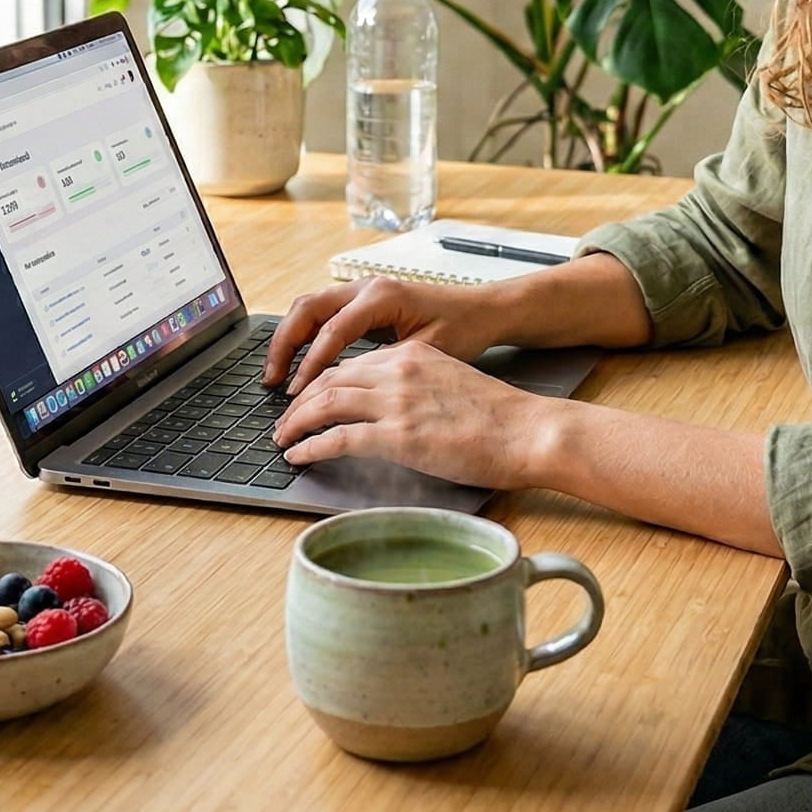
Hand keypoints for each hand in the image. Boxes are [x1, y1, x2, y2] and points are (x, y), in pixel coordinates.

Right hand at [262, 275, 513, 390]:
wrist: (484, 309)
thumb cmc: (463, 329)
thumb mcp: (425, 353)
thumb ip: (385, 366)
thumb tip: (347, 391)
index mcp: (381, 296)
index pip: (332, 331)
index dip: (310, 365)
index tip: (296, 394)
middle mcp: (366, 286)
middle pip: (306, 309)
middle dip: (284, 346)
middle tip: (272, 381)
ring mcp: (362, 289)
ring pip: (309, 308)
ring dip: (290, 340)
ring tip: (278, 375)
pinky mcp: (363, 300)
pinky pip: (323, 314)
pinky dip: (306, 337)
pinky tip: (300, 364)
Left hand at [273, 340, 552, 490]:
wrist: (528, 431)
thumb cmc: (500, 418)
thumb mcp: (451, 384)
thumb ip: (418, 387)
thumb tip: (392, 411)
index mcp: (412, 355)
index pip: (350, 364)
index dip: (320, 384)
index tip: (307, 401)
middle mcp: (398, 370)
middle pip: (329, 379)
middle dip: (299, 402)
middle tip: (284, 422)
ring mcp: (397, 402)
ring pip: (325, 404)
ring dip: (296, 423)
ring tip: (283, 440)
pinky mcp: (398, 436)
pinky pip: (338, 438)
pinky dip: (310, 447)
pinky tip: (299, 456)